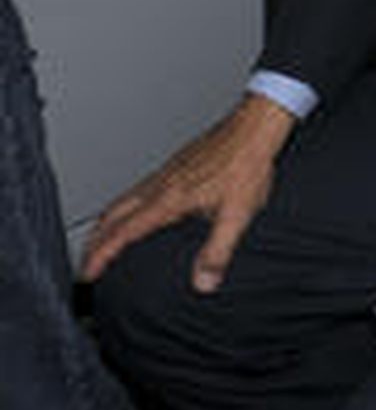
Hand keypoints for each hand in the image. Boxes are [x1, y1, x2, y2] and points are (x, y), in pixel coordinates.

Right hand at [81, 94, 294, 291]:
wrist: (254, 126)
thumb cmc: (247, 163)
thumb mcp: (237, 214)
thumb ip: (218, 251)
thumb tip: (203, 284)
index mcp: (169, 200)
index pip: (122, 232)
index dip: (101, 255)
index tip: (88, 273)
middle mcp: (161, 184)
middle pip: (112, 215)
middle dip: (94, 241)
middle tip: (87, 262)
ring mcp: (166, 172)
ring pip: (123, 200)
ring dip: (107, 223)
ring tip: (103, 242)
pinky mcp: (176, 164)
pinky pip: (138, 189)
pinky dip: (124, 207)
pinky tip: (138, 212)